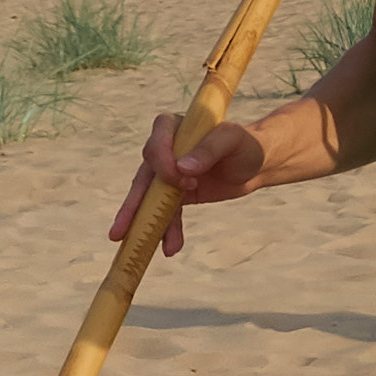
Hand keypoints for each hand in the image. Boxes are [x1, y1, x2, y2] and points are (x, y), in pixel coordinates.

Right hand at [108, 107, 265, 254]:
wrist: (256, 164)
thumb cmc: (245, 145)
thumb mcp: (233, 140)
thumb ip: (209, 149)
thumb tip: (183, 168)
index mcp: (174, 127)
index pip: (157, 142)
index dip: (162, 162)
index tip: (183, 178)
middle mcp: (165, 150)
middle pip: (144, 176)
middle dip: (132, 204)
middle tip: (120, 230)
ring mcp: (167, 174)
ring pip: (150, 200)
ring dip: (145, 224)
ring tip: (139, 245)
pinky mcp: (175, 194)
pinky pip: (167, 213)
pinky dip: (168, 231)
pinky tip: (170, 248)